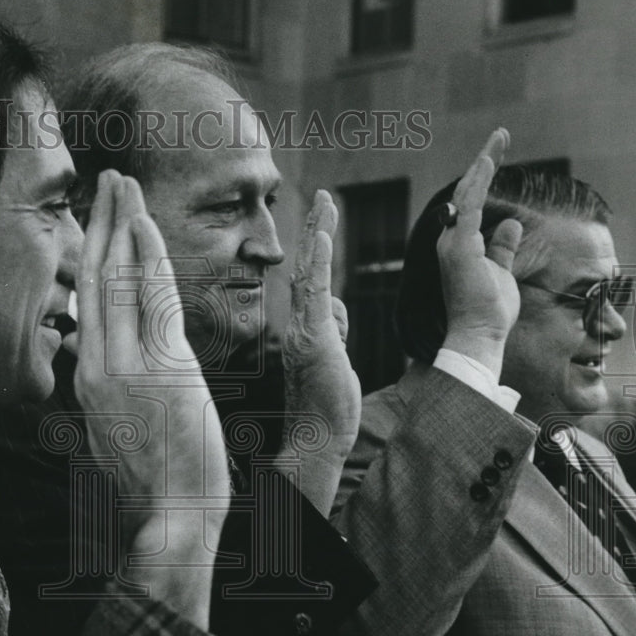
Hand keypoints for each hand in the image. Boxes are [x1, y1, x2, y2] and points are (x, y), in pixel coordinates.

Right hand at [73, 170, 230, 627]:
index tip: (97, 224)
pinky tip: (146, 224)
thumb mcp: (112, 432)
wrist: (170, 517)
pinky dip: (149, 258)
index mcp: (88, 380)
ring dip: (122, 225)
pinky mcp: (164, 368)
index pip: (87, 303)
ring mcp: (127, 365)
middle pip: (95, 280)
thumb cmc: (151, 481)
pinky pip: (154, 300)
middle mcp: (98, 366)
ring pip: (119, 280)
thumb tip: (95, 364)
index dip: (92, 256)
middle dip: (101, 225)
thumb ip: (103, 391)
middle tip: (106, 181)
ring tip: (124, 184)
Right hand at [278, 190, 360, 516]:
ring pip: (309, 273)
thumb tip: (337, 307)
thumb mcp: (336, 358)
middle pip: (307, 267)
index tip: (324, 217)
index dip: (317, 245)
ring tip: (326, 203)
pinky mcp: (312, 339)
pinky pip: (314, 293)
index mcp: (306, 327)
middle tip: (324, 196)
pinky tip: (322, 235)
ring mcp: (303, 331)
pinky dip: (318, 261)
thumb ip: (334, 329)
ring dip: (317, 234)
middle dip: (316, 228)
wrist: (318, 439)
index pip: (312, 278)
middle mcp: (298, 324)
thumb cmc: (327, 407)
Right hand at [439, 128, 522, 378]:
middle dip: (483, 162)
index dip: (482, 178)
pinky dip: (479, 182)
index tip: (494, 155)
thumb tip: (510, 222)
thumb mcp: (501, 272)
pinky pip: (470, 205)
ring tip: (498, 140)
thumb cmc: (489, 310)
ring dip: (483, 164)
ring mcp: (453, 242)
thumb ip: (503, 247)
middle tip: (500, 136)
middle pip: (466, 192)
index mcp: (458, 246)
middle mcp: (450, 240)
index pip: (469, 204)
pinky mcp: (461, 246)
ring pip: (466, 193)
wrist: (479, 334)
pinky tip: (488, 162)